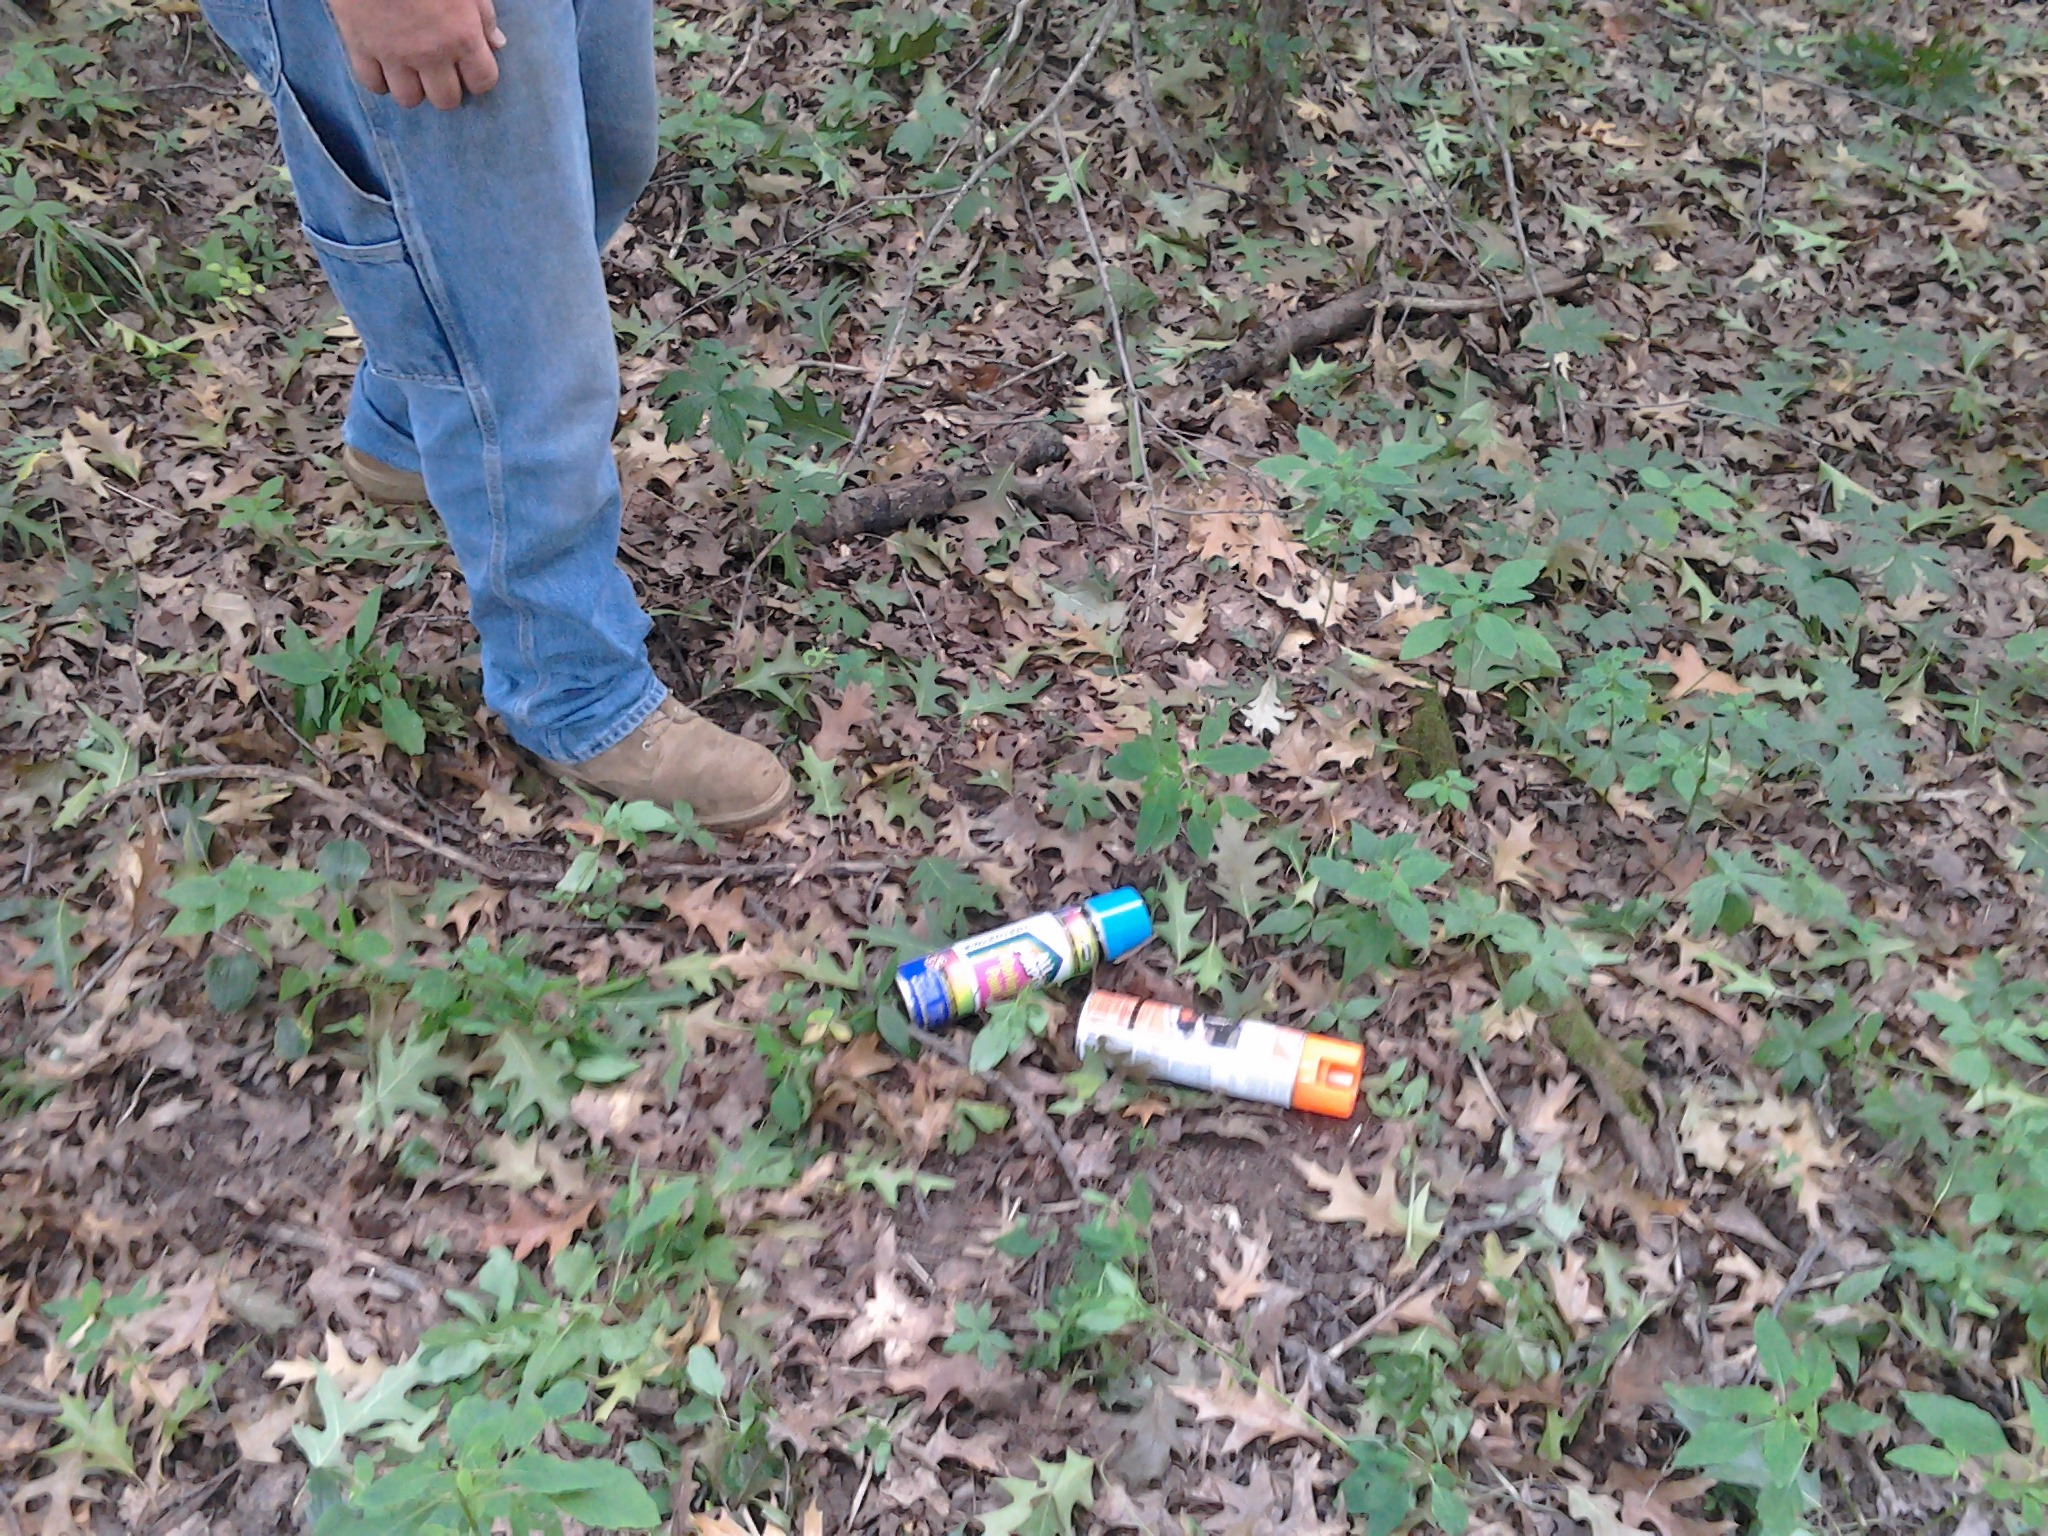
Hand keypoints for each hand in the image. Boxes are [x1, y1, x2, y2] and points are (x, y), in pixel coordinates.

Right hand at [328, 0, 506, 111]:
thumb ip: (483, 15)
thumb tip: (497, 44)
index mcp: (462, 36)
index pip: (483, 82)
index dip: (478, 79)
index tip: (470, 69)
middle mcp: (430, 54)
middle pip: (446, 100)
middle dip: (446, 89)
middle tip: (439, 72)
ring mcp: (394, 54)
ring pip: (409, 99)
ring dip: (413, 89)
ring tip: (411, 71)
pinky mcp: (361, 48)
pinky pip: (373, 85)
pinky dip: (380, 81)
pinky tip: (384, 66)